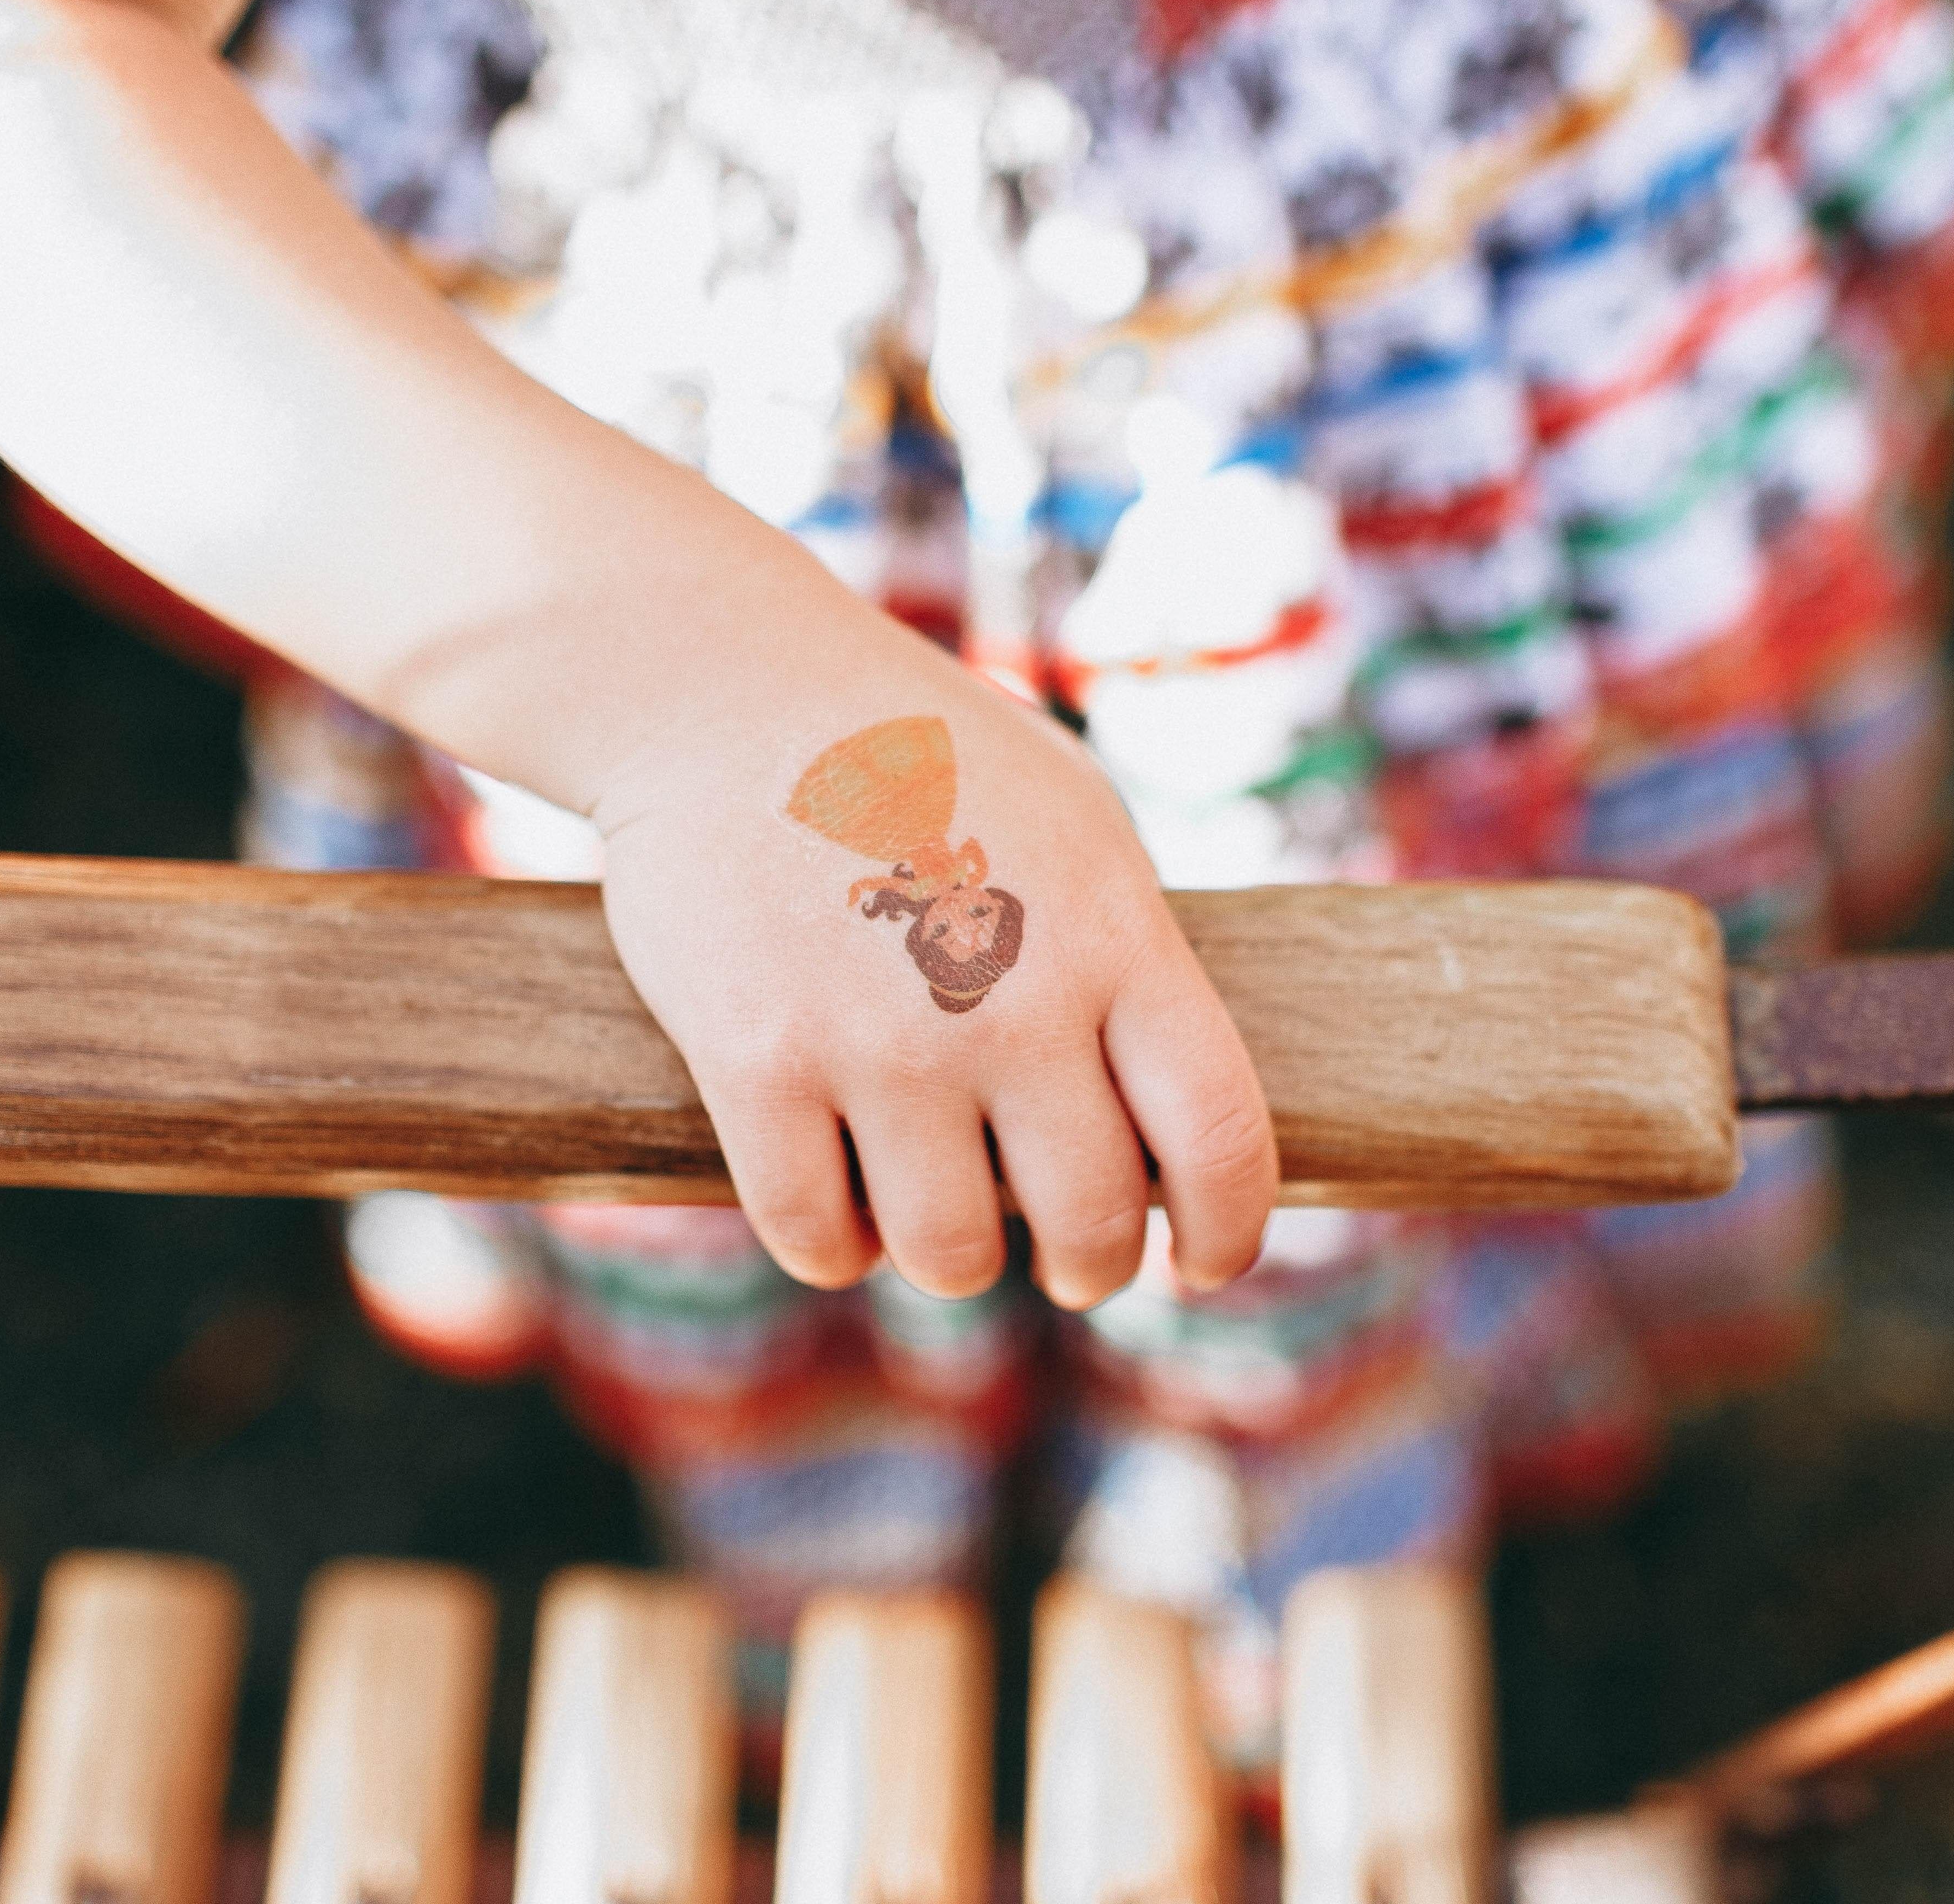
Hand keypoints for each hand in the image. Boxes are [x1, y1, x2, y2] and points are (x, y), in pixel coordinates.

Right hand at [591, 596, 1276, 1308]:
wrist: (724, 687)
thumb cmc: (916, 756)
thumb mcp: (1076, 820)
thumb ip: (1127, 957)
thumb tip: (1167, 1110)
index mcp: (1112, 933)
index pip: (1218, 1134)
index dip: (1229, 1231)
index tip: (1205, 1264)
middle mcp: (1012, 997)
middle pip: (1090, 1221)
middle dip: (1088, 1266)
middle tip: (1068, 1257)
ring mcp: (882, 1039)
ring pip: (950, 1254)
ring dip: (951, 1257)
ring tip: (937, 1212)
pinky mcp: (757, 1062)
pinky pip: (816, 1236)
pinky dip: (832, 1245)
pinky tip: (836, 1205)